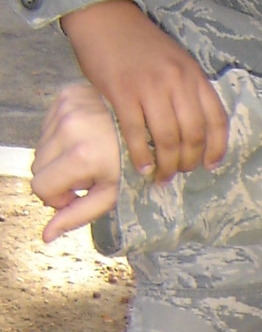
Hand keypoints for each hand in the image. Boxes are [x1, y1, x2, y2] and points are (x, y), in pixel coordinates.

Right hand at [30, 82, 121, 241]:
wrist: (153, 127)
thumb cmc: (135, 165)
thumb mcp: (111, 195)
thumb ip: (77, 216)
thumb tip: (46, 237)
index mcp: (81, 156)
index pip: (40, 186)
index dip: (57, 197)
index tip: (79, 193)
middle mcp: (69, 127)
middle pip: (37, 166)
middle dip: (58, 177)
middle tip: (88, 174)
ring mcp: (67, 107)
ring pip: (41, 146)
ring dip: (60, 156)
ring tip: (90, 154)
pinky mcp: (67, 94)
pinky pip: (48, 125)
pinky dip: (62, 136)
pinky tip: (87, 137)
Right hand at [60, 0, 228, 181]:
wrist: (105, 18)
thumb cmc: (140, 44)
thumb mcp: (176, 61)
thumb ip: (187, 90)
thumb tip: (193, 131)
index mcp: (194, 74)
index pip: (217, 118)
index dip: (217, 147)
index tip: (211, 165)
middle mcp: (177, 81)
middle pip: (193, 134)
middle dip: (188, 162)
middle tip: (180, 173)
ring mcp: (150, 87)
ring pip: (167, 139)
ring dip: (166, 165)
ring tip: (162, 177)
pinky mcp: (122, 93)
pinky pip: (136, 134)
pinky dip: (141, 156)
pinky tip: (142, 167)